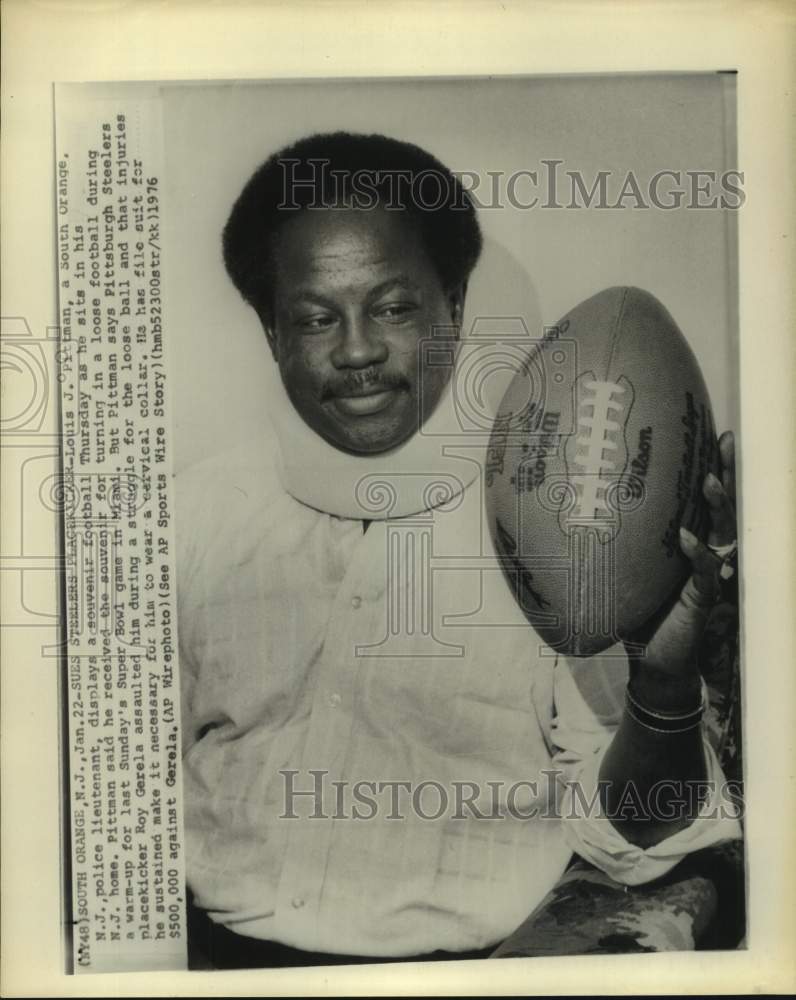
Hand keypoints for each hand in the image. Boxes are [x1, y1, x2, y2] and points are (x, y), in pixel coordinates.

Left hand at [630, 431, 736, 676]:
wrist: (651, 658)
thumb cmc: (638, 609)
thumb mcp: (626, 569)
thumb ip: (617, 541)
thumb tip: (576, 502)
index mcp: (688, 541)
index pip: (703, 499)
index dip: (713, 467)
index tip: (713, 434)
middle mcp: (705, 551)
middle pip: (722, 506)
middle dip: (726, 473)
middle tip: (726, 442)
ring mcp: (708, 573)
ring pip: (722, 533)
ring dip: (716, 506)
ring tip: (708, 480)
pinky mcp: (704, 598)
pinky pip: (706, 571)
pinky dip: (697, 554)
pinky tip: (686, 538)